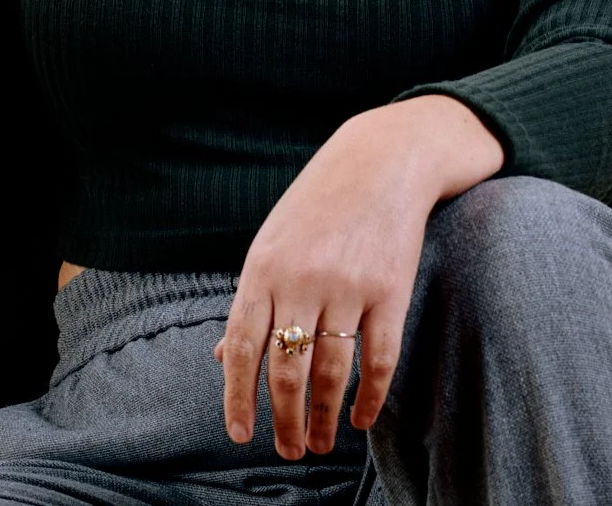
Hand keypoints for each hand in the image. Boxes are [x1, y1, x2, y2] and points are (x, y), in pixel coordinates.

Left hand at [214, 96, 503, 458]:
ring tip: (317, 444)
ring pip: (331, 373)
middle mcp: (303, 280)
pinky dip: (370, 398)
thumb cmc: (317, 204)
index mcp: (264, 267)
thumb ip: (252, 299)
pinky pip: (378, 360)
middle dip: (284, 420)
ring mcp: (348, 287)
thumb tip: (222, 355)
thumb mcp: (273, 241)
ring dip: (322, 418)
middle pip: (286, 370)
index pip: (242, 345)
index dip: (238, 395)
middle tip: (287, 451)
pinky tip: (359, 419)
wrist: (381, 160)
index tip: (240, 433)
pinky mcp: (390, 292)